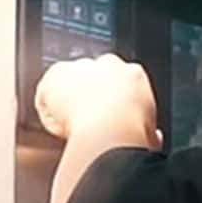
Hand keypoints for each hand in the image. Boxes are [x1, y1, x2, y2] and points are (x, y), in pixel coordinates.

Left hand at [35, 54, 158, 146]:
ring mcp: (80, 68)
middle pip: (91, 76)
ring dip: (67, 103)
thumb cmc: (133, 134)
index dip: (111, 101)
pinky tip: (57, 128)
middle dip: (87, 95)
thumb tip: (154, 137)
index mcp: (134, 75)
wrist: (110, 130)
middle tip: (85, 123)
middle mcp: (108, 65)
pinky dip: (48, 112)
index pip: (120, 81)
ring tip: (70, 129)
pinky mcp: (55, 76)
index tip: (108, 119)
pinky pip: (46, 95)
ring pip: (68, 84)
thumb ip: (149, 130)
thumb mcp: (150, 133)